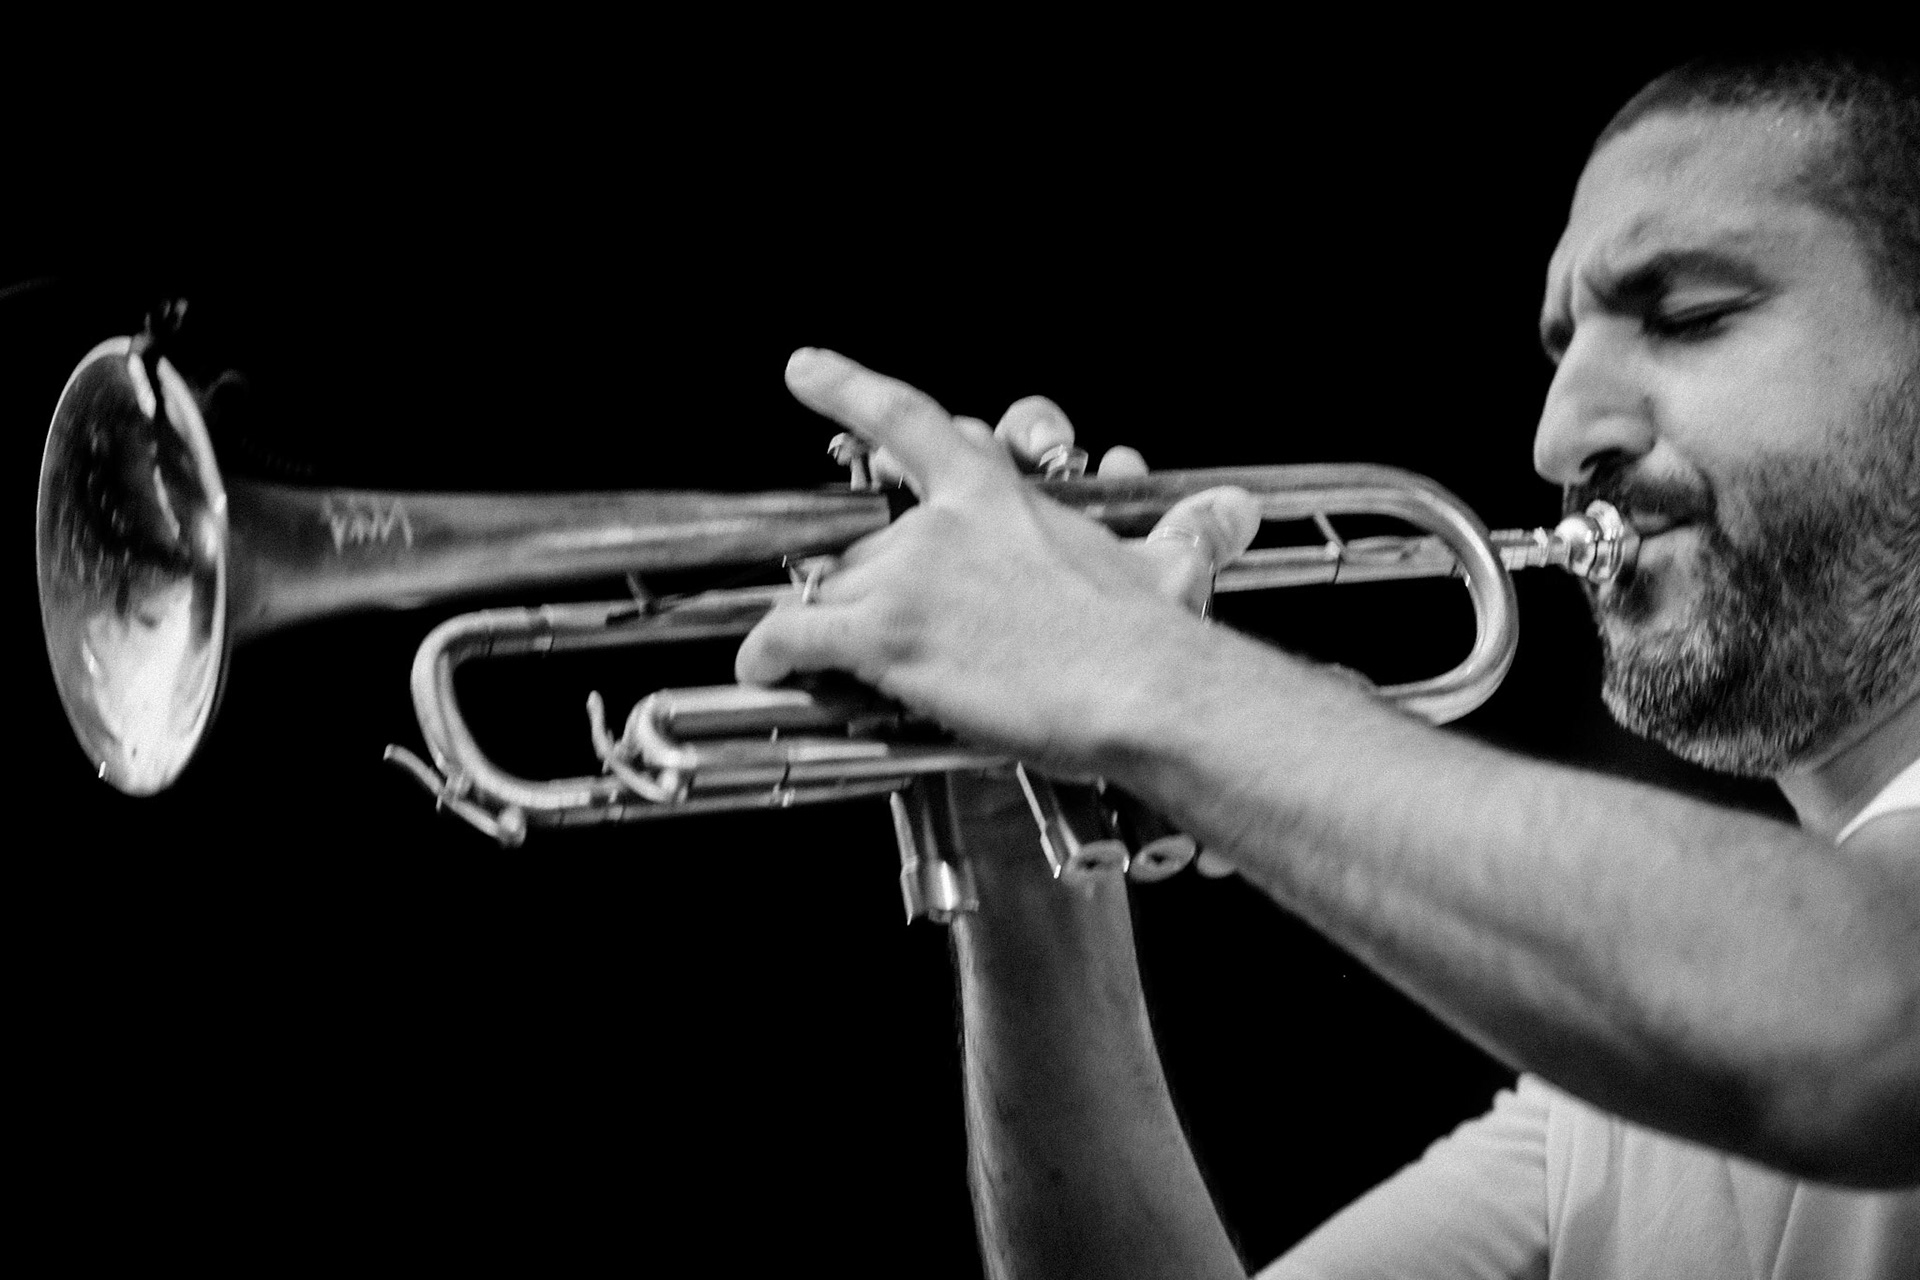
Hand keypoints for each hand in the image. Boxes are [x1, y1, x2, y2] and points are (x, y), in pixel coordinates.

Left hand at [736, 349, 1259, 776]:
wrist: (1143, 689)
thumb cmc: (1152, 635)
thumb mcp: (1167, 565)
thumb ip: (1187, 532)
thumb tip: (1235, 512)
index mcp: (997, 496)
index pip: (910, 421)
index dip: (847, 388)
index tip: (803, 368)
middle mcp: (941, 525)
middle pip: (865, 545)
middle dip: (867, 589)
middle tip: (889, 631)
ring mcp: (908, 577)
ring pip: (830, 591)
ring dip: (829, 629)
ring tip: (838, 668)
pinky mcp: (886, 634)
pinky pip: (796, 635)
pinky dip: (769, 652)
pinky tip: (759, 669)